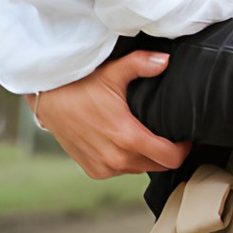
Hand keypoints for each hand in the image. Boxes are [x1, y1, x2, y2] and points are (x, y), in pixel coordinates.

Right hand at [29, 50, 184, 180]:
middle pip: (158, 165)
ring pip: (139, 168)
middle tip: (165, 134)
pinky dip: (126, 160)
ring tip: (142, 136)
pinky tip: (122, 143)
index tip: (183, 138)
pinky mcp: (94, 171)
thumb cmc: (80, 86)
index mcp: (127, 137)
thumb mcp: (113, 72)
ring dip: (145, 156)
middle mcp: (117, 159)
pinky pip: (121, 170)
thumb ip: (141, 64)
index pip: (170, 157)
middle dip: (166, 152)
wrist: (48, 101)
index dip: (182, 149)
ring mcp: (104, 167)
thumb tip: (165, 60)